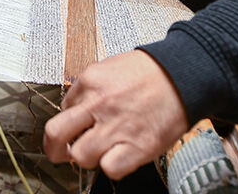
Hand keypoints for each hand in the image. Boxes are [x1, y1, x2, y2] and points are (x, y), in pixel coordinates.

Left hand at [44, 51, 188, 179]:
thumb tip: (74, 109)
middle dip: (54, 148)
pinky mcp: (138, 146)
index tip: (75, 128)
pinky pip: (110, 169)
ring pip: (81, 157)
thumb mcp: (109, 68)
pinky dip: (111, 167)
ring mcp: (117, 127)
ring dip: (87, 158)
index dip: (68, 122)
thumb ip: (88, 88)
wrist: (183, 74)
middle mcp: (99, 105)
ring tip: (101, 150)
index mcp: (90, 82)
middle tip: (60, 152)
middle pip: (56, 134)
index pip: (61, 110)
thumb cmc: (150, 72)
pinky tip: (119, 156)